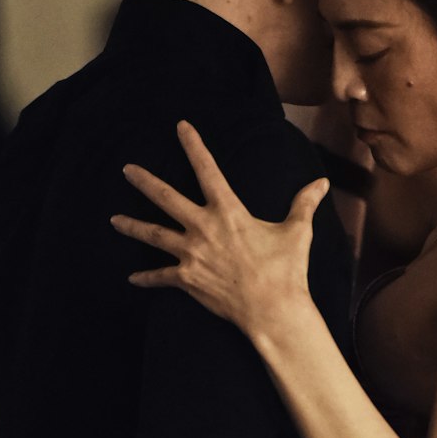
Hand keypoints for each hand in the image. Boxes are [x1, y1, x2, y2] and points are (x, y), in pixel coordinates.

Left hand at [111, 121, 329, 337]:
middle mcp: (203, 229)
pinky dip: (146, 278)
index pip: (207, 169)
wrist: (272, 309)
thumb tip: (321, 182)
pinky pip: (161, 277)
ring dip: (132, 226)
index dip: (193, 145)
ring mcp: (191, 255)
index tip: (180, 127)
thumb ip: (304, 204)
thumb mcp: (296, 232)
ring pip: (153, 235)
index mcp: (227, 211)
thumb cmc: (285, 270)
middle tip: (127, 170)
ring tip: (114, 220)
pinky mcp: (187, 280)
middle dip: (144, 182)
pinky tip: (132, 278)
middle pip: (165, 198)